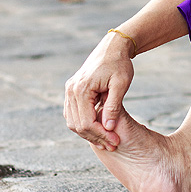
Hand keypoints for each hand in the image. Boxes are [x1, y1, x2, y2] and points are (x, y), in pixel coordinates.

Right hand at [64, 32, 134, 149]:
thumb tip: (109, 128)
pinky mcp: (72, 91)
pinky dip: (84, 124)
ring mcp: (69, 90)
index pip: (86, 122)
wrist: (113, 47)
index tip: (115, 141)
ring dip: (89, 133)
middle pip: (77, 125)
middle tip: (113, 144)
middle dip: (95, 137)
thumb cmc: (119, 64)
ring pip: (73, 122)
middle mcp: (71, 90)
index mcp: (81, 89)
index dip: (101, 135)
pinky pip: (73, 114)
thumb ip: (113, 106)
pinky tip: (99, 130)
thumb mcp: (121, 84)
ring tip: (107, 140)